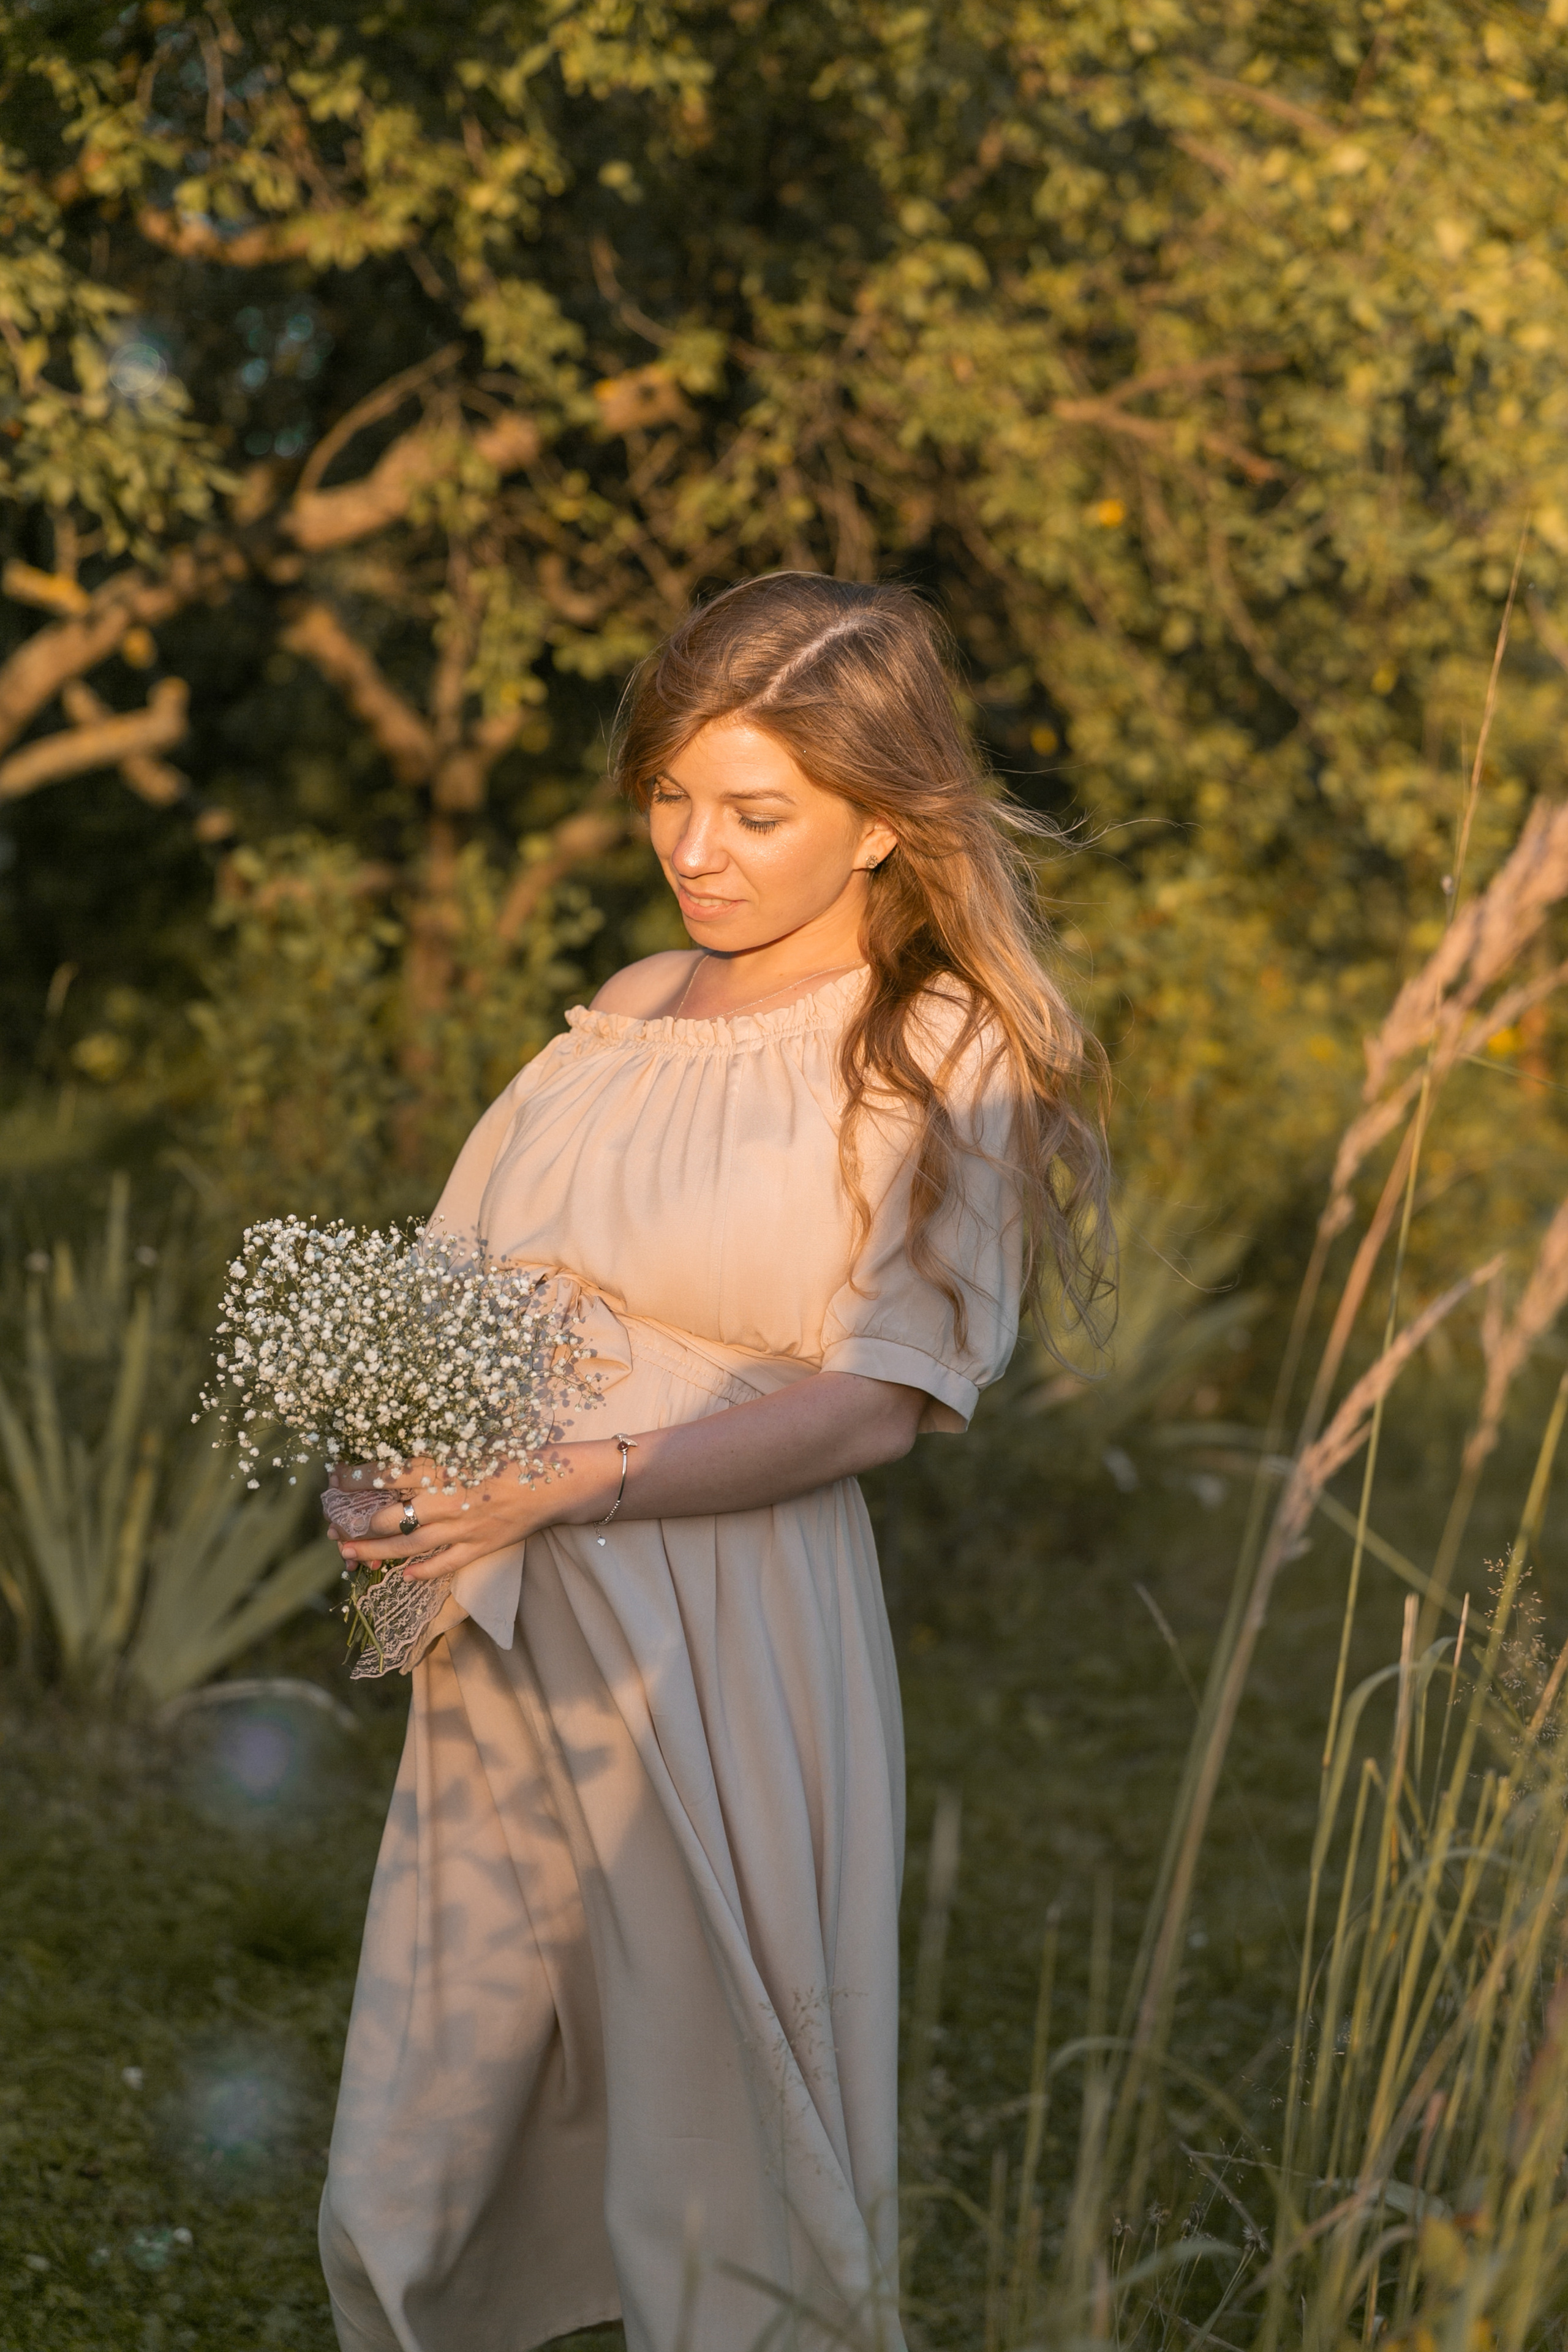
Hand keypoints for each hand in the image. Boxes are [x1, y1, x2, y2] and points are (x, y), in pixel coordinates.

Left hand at [332, 1462, 556, 1583]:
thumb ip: (433, 1453)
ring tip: (349, 1555)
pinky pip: (443, 1564)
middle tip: (334, 1528)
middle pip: (389, 1518)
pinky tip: (402, 1575)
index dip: (354, 1479)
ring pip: (407, 1546)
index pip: (385, 1475)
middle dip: (356, 1525)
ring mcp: (461, 1528)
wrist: (552, 1481)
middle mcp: (445, 1501)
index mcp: (441, 1468)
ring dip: (375, 1552)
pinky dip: (421, 1571)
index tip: (334, 1478)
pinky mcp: (478, 1547)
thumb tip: (394, 1456)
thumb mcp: (468, 1443)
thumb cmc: (510, 1454)